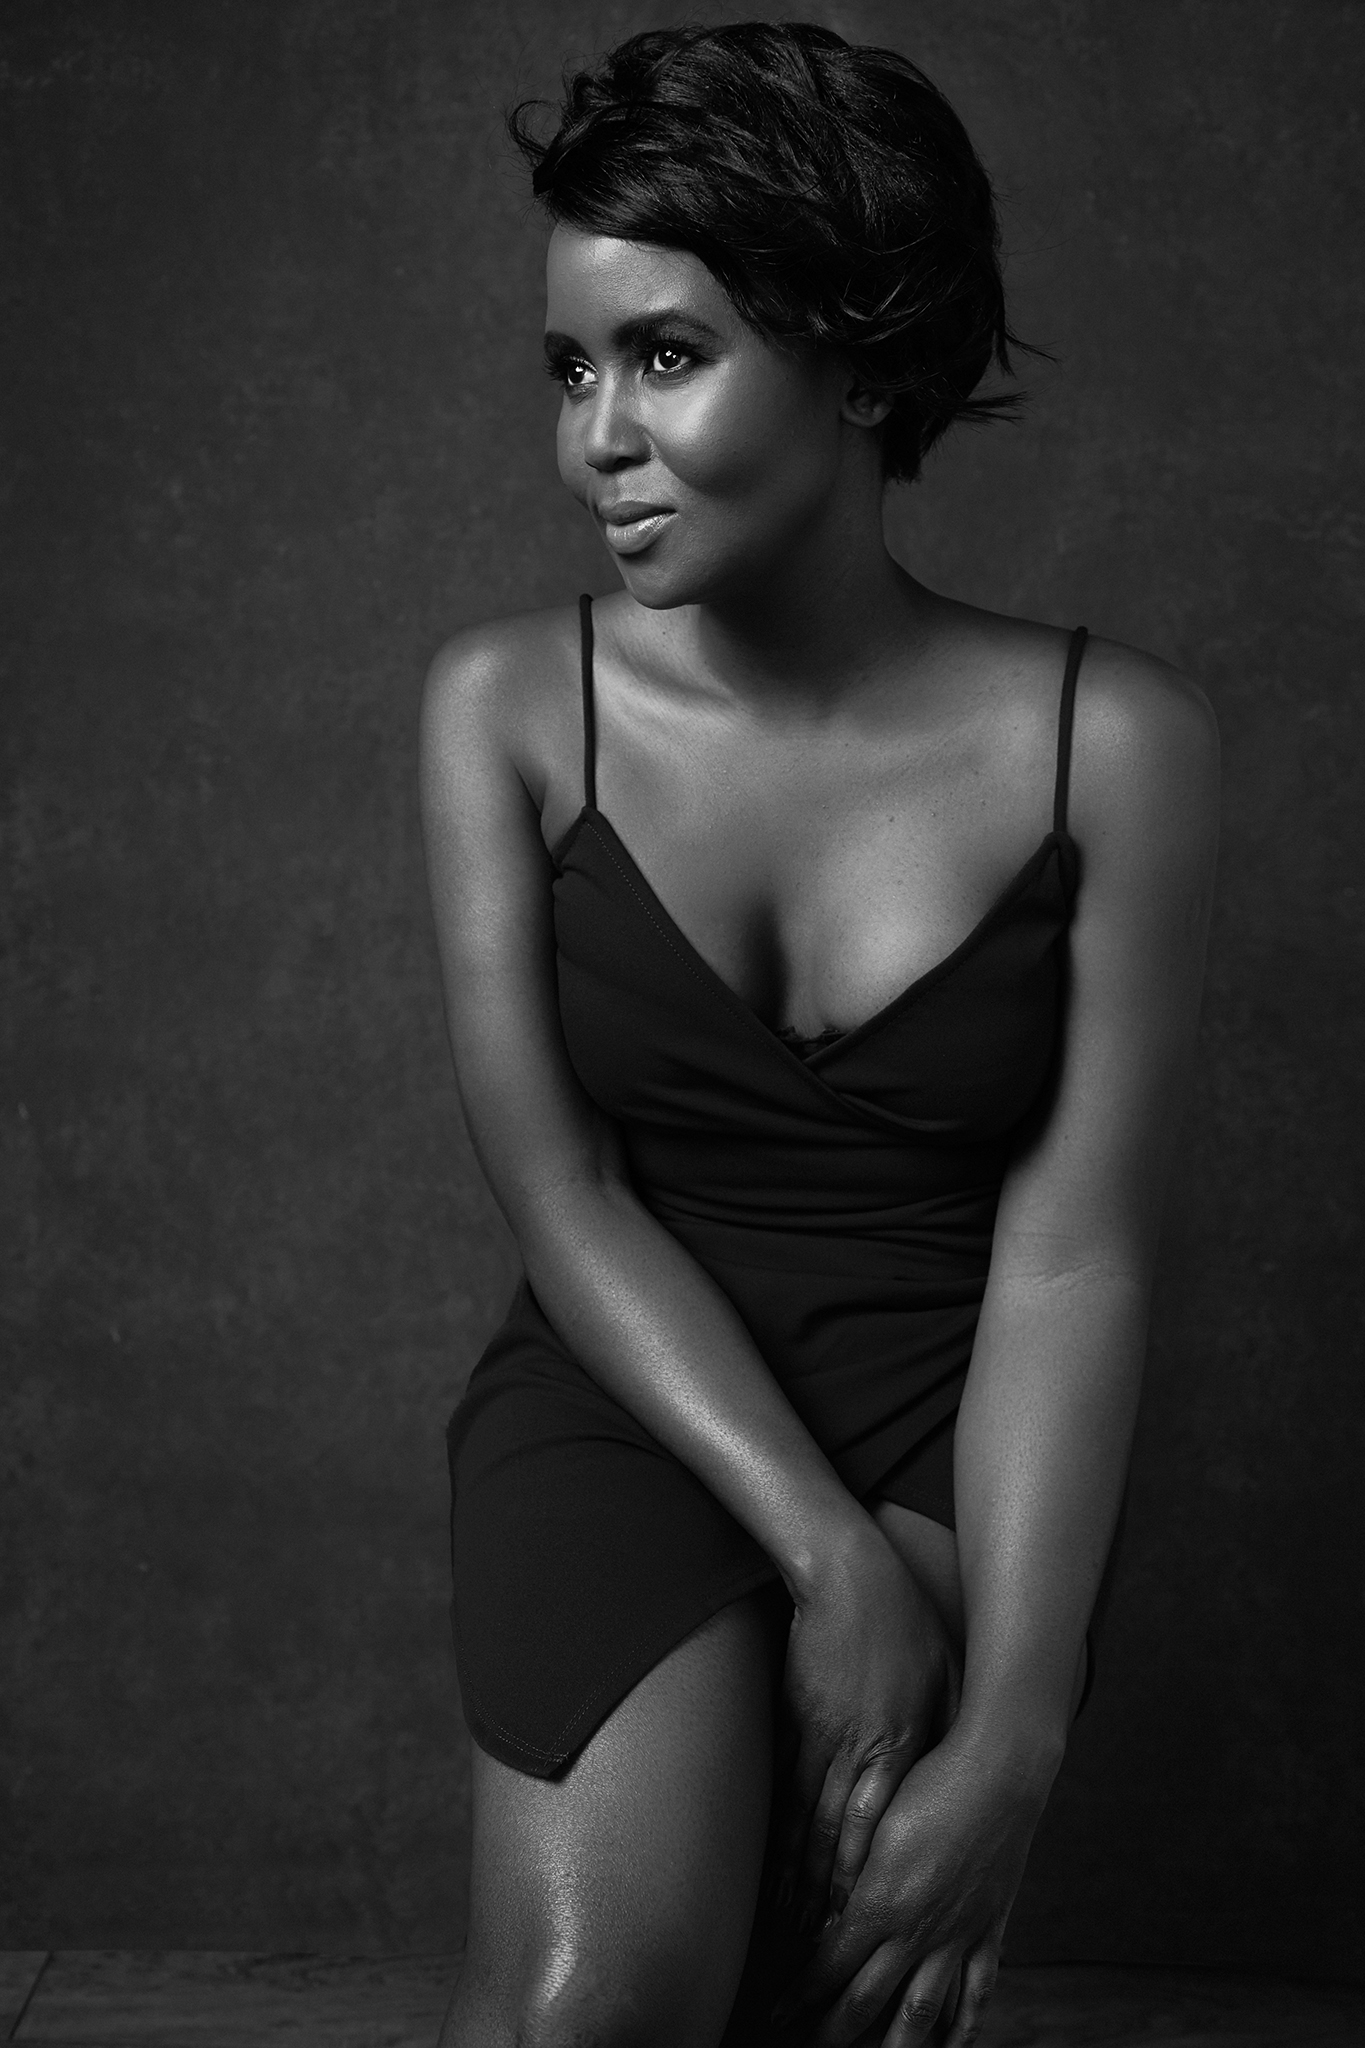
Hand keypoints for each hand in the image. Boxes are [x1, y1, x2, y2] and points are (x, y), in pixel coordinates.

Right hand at [773, 1525, 960, 1943]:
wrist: (848, 1573)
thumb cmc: (906, 1622)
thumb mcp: (947, 1680)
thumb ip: (946, 1739)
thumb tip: (956, 1790)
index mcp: (906, 1744)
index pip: (887, 1834)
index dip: (872, 1887)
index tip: (865, 1934)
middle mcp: (862, 1749)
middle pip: (840, 1842)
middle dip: (827, 1905)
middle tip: (816, 1958)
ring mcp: (821, 1736)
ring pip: (807, 1822)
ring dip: (796, 1881)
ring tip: (786, 1932)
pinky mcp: (792, 1720)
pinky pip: (783, 1788)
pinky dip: (776, 1831)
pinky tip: (769, 1867)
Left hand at [773, 1727, 1050, 2046]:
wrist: (998, 1772)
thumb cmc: (928, 1783)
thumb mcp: (875, 1822)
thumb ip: (853, 1875)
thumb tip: (831, 1917)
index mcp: (880, 1902)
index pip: (829, 1966)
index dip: (801, 1995)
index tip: (779, 2014)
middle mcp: (916, 1930)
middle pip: (866, 2000)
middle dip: (833, 2032)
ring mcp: (957, 1935)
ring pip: (920, 2013)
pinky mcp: (989, 1929)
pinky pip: (976, 1993)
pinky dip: (963, 2027)